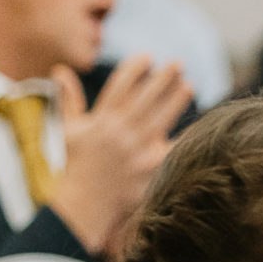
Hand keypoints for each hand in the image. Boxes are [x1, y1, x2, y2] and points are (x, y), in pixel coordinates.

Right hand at [50, 54, 191, 253]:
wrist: (83, 205)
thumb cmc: (76, 165)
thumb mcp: (68, 130)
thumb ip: (69, 100)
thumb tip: (61, 70)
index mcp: (100, 121)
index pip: (120, 86)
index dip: (135, 68)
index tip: (148, 57)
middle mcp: (119, 133)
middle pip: (145, 98)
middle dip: (162, 79)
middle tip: (178, 64)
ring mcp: (136, 152)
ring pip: (161, 119)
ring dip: (176, 100)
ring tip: (189, 86)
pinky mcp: (150, 170)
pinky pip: (173, 149)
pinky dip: (186, 137)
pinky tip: (201, 125)